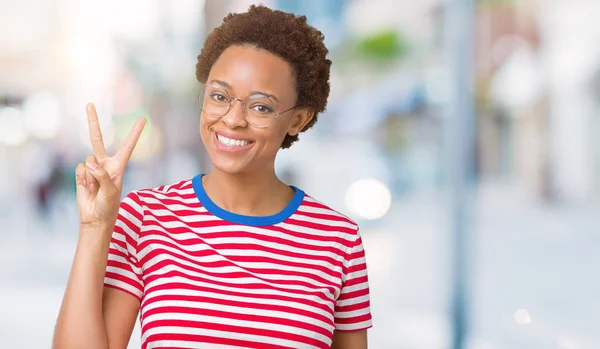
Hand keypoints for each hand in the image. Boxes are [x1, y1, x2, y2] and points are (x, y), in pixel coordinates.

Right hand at [76, 103, 145, 229]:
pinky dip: (83, 178)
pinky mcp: (81, 173)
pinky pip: (80, 169)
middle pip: (96, 139)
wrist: (95, 217)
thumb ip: (103, 176)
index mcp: (118, 166)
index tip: (143, 119)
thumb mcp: (111, 191)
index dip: (134, 133)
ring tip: (95, 187)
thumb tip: (90, 162)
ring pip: (88, 159)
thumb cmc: (109, 205)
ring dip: (91, 175)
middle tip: (89, 103)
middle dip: (93, 121)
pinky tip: (87, 188)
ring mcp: (91, 168)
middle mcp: (104, 163)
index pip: (128, 146)